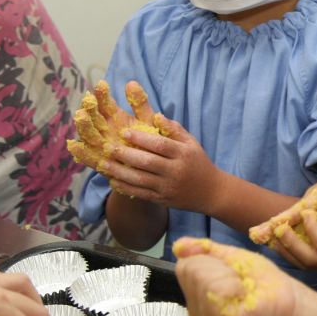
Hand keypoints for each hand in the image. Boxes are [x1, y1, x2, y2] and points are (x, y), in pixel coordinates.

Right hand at [67, 80, 165, 172]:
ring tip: (81, 116)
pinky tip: (74, 145)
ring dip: (83, 126)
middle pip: (93, 118)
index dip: (102, 94)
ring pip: (89, 135)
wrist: (156, 166)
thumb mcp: (148, 120)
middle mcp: (104, 130)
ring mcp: (101, 146)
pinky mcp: (101, 162)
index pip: (105, 103)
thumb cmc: (152, 141)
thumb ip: (140, 104)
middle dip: (89, 109)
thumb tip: (131, 83)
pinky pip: (89, 157)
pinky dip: (81, 152)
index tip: (102, 84)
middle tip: (88, 100)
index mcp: (115, 117)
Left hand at [103, 115, 221, 213]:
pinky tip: (113, 180)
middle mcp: (176, 171)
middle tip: (108, 147)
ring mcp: (169, 187)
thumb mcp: (192, 143)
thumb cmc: (199, 163)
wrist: (212, 192)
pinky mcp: (163, 200)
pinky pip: (141, 193)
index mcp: (184, 154)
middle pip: (147, 162)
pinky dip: (125, 187)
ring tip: (104, 164)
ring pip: (140, 180)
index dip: (140, 138)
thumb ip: (174, 129)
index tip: (124, 132)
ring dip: (119, 172)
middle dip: (125, 154)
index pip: (159, 145)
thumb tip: (155, 115)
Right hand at [174, 238, 300, 315]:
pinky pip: (216, 291)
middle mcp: (196, 309)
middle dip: (219, 266)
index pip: (183, 265)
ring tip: (241, 287)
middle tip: (237, 277)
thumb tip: (179, 245)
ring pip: (202, 279)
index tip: (229, 267)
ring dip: (229, 276)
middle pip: (190, 270)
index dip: (209, 259)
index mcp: (196, 294)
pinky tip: (244, 295)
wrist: (286, 296)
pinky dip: (234, 286)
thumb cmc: (261, 279)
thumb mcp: (230, 257)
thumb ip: (204, 250)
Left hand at [252, 169, 316, 274]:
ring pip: (303, 266)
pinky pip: (303, 265)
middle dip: (290, 243)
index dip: (310, 228)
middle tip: (278, 226)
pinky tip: (279, 240)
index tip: (306, 211)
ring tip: (273, 232)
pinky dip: (289, 253)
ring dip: (285, 250)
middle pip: (309, 260)